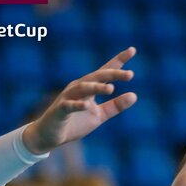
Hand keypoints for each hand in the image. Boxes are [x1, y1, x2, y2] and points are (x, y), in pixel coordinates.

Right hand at [22, 47, 137, 153]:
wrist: (51, 135)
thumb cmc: (75, 123)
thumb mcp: (100, 115)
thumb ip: (116, 106)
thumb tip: (134, 95)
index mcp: (89, 87)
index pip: (105, 71)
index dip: (118, 61)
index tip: (132, 50)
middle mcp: (79, 88)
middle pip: (96, 76)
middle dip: (112, 74)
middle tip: (130, 74)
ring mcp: (68, 97)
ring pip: (83, 88)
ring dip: (97, 87)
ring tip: (111, 88)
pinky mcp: (60, 110)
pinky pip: (69, 105)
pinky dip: (78, 105)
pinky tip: (88, 106)